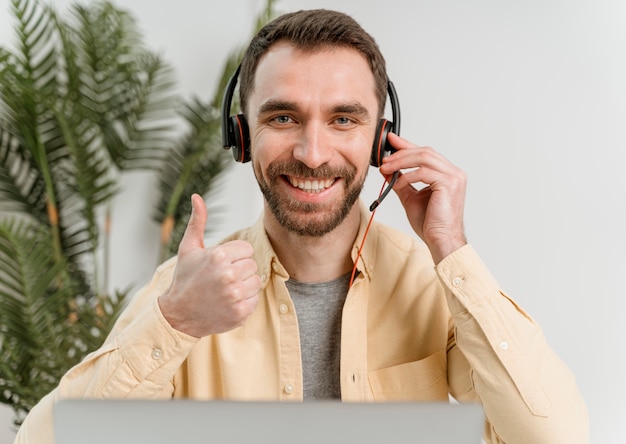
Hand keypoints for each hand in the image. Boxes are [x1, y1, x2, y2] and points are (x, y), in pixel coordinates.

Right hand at [158, 194, 260, 336]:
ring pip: (256, 282)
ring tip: (225, 290)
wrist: (178, 315)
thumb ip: (197, 222)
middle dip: (239, 270)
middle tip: (221, 279)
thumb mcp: (188, 249)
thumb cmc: (185, 279)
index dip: (235, 257)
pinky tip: (228, 302)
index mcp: (218, 256)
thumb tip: (197, 197)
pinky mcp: (240, 312)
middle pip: (252, 265)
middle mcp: (228, 275)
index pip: (247, 250)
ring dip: (244, 286)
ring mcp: (235, 295)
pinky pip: (255, 300)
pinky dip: (244, 302)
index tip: (221, 265)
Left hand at [379, 132, 466, 263]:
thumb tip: (387, 170)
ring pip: (424, 157)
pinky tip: (397, 184)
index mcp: (447, 174)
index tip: (391, 141)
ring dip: (401, 162)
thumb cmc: (430, 223)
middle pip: (425, 151)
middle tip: (384, 159)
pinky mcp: (449, 184)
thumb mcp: (411, 197)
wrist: (440, 240)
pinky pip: (423, 172)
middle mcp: (453, 172)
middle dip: (401, 152)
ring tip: (386, 169)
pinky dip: (407, 176)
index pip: (426, 153)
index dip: (408, 145)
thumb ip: (401, 182)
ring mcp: (454, 177)